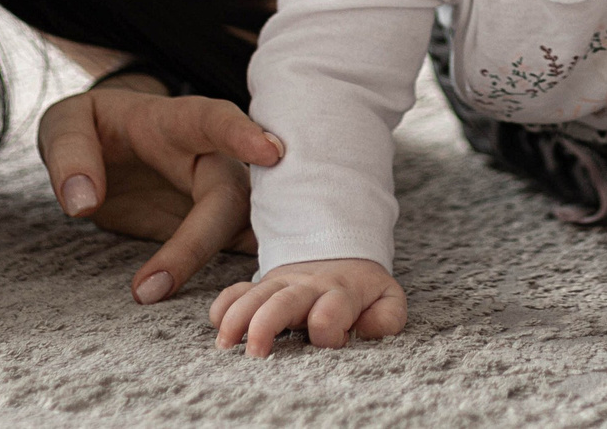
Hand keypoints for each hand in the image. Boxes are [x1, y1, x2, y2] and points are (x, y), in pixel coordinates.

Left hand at [37, 88, 283, 305]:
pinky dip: (243, 284)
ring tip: (215, 317)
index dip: (243, 135)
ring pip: (249, 229)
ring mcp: (216, 197)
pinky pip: (238, 255)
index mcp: (176, 122)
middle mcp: (209, 159)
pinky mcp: (213, 231)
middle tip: (148, 290)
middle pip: (230, 194)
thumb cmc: (92, 127)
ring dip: (241, 269)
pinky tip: (237, 313)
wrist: (106, 146)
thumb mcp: (65, 124)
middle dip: (201, 242)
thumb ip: (70, 155)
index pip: (213, 120)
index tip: (270, 153)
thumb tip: (82, 202)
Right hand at [208, 258, 405, 355]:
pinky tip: (218, 324)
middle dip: (267, 325)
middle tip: (255, 354)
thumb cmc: (363, 290)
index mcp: (340, 293)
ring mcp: (282, 284)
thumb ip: (387, 317)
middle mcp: (307, 288)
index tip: (331, 343)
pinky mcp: (263, 286)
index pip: (330, 313)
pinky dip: (225, 304)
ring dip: (238, 318)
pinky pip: (237, 290)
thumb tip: (365, 331)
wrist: (343, 252)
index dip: (328, 332)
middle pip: (284, 302)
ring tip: (226, 345)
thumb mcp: (388, 298)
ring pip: (255, 296)